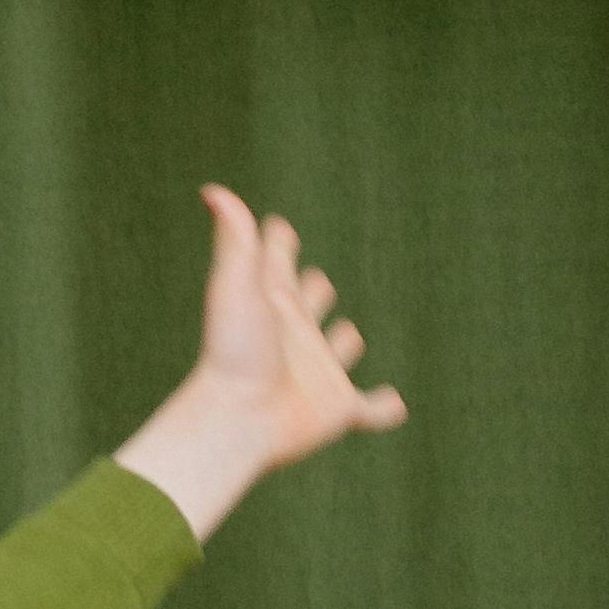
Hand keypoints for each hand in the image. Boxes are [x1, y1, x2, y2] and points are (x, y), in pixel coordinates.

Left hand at [113, 187, 407, 545]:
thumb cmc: (235, 351)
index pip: (276, 265)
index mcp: (274, 306)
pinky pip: (370, 411)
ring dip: (346, 344)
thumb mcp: (237, 287)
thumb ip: (236, 240)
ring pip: (339, 352)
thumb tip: (213, 190)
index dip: (276, 245)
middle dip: (315, 291)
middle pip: (311, 303)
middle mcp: (296, 337)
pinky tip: (395, 405)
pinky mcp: (338, 411)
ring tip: (349, 336)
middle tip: (314, 281)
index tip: (274, 228)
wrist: (238, 418)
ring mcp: (318, 373)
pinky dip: (383, 409)